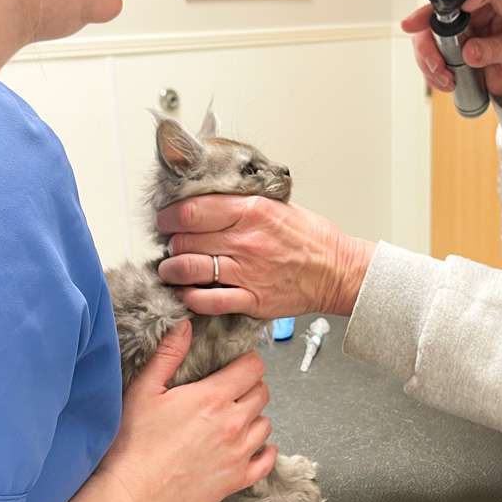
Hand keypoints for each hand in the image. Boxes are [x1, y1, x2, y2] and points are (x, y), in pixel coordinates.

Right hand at [97, 321, 276, 501]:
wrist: (133, 495)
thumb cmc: (133, 443)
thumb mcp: (144, 390)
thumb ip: (168, 355)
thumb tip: (185, 325)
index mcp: (213, 397)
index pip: (253, 368)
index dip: (246, 362)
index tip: (235, 365)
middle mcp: (234, 423)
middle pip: (262, 393)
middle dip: (250, 387)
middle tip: (232, 390)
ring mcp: (238, 453)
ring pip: (266, 425)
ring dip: (254, 417)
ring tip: (235, 418)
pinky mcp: (236, 480)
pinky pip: (266, 460)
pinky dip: (264, 451)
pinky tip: (251, 447)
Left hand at [155, 196, 374, 318]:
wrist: (337, 270)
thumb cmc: (311, 238)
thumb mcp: (276, 205)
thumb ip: (239, 204)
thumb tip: (204, 201)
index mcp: (252, 212)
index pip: (192, 211)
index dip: (168, 216)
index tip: (164, 219)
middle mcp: (246, 241)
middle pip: (185, 240)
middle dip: (171, 242)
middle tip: (171, 243)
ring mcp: (247, 272)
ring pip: (189, 269)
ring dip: (172, 270)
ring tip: (171, 269)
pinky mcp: (252, 299)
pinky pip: (208, 300)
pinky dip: (190, 297)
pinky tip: (187, 292)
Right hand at [402, 2, 501, 108]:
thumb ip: (496, 48)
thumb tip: (470, 52)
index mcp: (486, 3)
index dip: (429, 11)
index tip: (414, 24)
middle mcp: (468, 17)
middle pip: (431, 22)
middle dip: (427, 46)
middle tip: (437, 66)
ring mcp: (457, 37)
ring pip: (426, 43)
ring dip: (429, 64)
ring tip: (447, 80)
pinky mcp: (451, 56)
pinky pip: (431, 62)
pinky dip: (433, 75)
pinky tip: (448, 83)